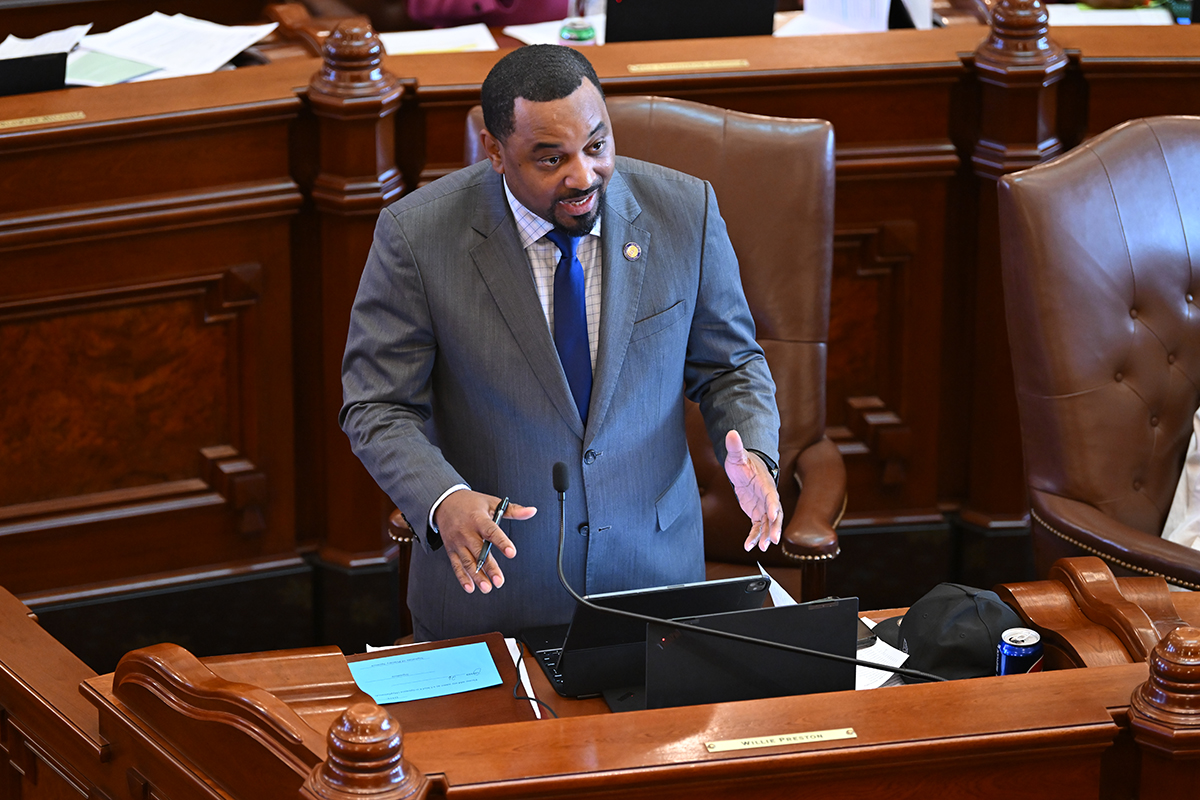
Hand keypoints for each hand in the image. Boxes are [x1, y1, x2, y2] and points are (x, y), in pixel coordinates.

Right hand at [433, 490, 535, 593]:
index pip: (491, 531)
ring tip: (487, 588)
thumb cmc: (470, 503)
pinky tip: (470, 587)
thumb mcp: (492, 502)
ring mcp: (458, 542)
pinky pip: (456, 565)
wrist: (444, 503)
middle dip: (489, 567)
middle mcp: (467, 532)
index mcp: (478, 519)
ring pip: (468, 561)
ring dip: (477, 576)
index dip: (502, 542)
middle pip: (479, 551)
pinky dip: (462, 578)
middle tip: (499, 581)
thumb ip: (513, 510)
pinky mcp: (451, 550)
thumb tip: (531, 511)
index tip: (511, 553)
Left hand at [724, 429, 782, 551]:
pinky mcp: (757, 513)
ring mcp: (763, 507)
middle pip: (775, 514)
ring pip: (768, 524)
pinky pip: (757, 527)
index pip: (772, 496)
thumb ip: (735, 446)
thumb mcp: (737, 455)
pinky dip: (754, 537)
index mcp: (765, 484)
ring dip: (765, 536)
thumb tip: (731, 432)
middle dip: (774, 527)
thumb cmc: (743, 461)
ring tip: (761, 548)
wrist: (747, 468)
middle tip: (772, 540)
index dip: (773, 506)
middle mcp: (768, 498)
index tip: (773, 515)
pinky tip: (748, 547)